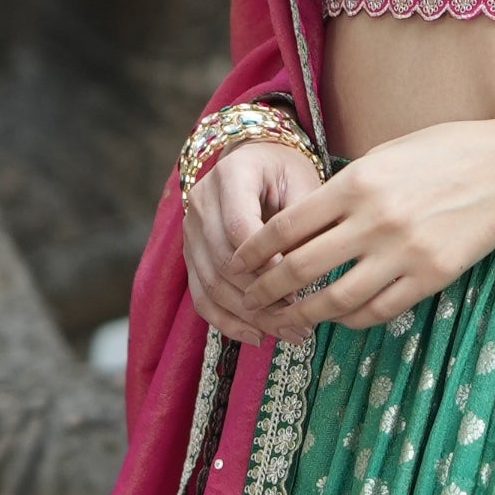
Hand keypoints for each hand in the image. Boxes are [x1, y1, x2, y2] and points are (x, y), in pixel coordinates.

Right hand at [180, 140, 325, 340]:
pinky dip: (227, 321)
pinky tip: (256, 335)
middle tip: (300, 322)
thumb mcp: (304, 182)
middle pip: (224, 261)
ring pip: (211, 284)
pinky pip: (202, 295)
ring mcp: (190, 230)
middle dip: (262, 298)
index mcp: (231, 176)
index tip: (297, 284)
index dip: (265, 262)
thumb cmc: (287, 171)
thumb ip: (303, 221)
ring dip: (249, 316)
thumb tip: (303, 272)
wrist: (256, 159)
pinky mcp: (191, 254)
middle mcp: (201, 202)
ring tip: (287, 333)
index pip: (239, 226)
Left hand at [228, 122, 494, 329]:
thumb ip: (346, 189)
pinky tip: (342, 318)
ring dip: (305, 314)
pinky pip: (379, 309)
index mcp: (356, 182)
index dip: (255, 250)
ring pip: (336, 299)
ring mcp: (404, 251)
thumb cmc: (446, 152)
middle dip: (268, 290)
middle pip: (301, 267)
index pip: (287, 225)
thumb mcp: (386, 155)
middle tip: (252, 301)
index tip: (238, 264)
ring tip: (290, 320)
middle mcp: (374, 219)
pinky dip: (353, 319)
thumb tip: (306, 222)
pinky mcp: (431, 275)